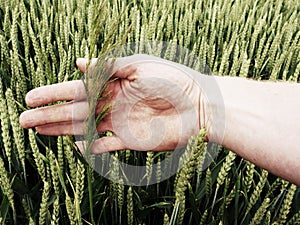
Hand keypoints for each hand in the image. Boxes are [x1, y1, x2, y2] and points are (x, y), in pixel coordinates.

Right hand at [19, 54, 205, 152]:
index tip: (31, 97)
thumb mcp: (139, 65)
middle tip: (23, 119)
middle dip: (50, 114)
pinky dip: (91, 148)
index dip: (53, 93)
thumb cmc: (174, 80)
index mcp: (114, 83)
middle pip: (76, 111)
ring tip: (39, 131)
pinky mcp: (131, 140)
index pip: (77, 89)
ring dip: (62, 130)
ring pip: (85, 128)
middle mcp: (114, 103)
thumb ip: (109, 67)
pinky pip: (107, 146)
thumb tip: (78, 62)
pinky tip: (75, 147)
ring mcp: (121, 123)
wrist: (200, 106)